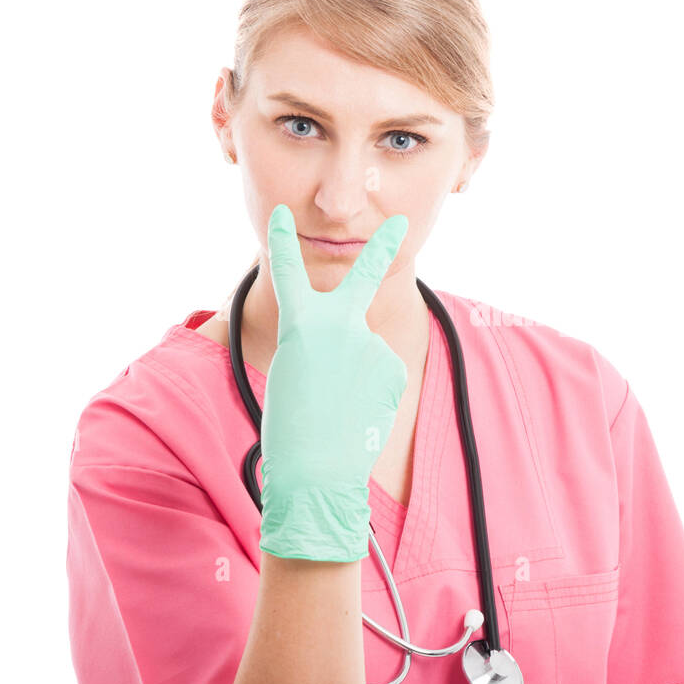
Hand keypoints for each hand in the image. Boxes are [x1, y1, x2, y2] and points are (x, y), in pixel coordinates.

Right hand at [258, 203, 410, 560]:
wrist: (316, 468)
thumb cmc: (292, 425)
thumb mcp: (294, 371)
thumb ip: (322, 345)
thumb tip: (358, 344)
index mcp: (300, 323)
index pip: (287, 273)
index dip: (282, 242)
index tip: (283, 215)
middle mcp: (340, 323)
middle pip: (365, 275)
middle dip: (383, 246)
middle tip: (401, 223)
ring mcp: (372, 343)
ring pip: (367, 354)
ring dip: (357, 378)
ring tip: (339, 408)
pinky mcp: (393, 368)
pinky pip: (381, 376)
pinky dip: (372, 394)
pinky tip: (358, 413)